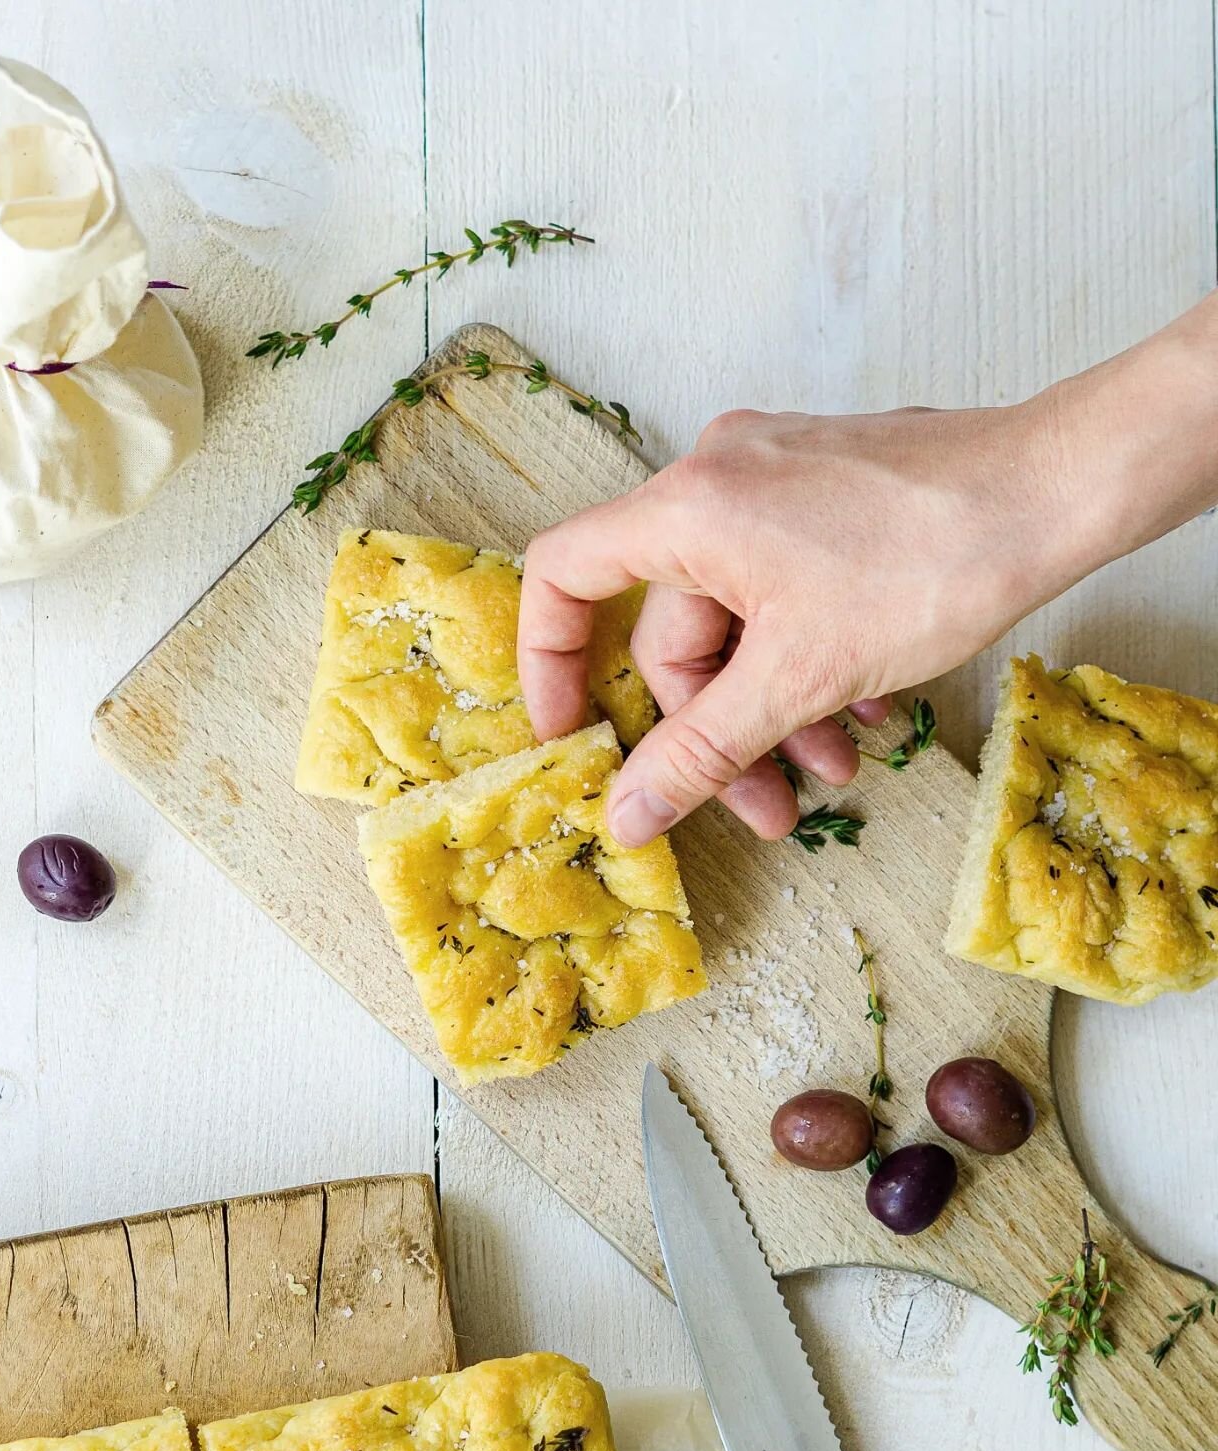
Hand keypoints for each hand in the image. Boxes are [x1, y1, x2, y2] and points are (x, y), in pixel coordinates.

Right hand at [518, 399, 1077, 845]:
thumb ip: (701, 751)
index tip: (571, 735)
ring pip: (740, 620)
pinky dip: (812, 660)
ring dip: (776, 709)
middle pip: (671, 626)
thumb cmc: (933, 559)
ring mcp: (777, 481)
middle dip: (717, 729)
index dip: (548, 662)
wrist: (1060, 489)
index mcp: (686, 509)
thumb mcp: (800, 677)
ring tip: (830, 772)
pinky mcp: (829, 495)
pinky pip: (788, 593)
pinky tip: (866, 716)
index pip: (563, 574)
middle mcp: (718, 480)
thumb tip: (625, 813)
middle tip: (764, 805)